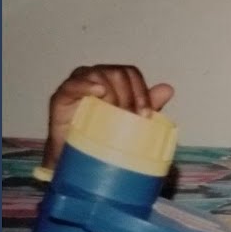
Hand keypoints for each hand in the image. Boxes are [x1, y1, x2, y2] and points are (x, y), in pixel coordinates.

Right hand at [42, 65, 174, 168]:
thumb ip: (147, 104)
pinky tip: (98, 91)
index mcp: (113, 80)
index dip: (141, 90)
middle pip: (118, 73)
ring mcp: (78, 84)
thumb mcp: (130, 122)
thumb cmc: (104, 136)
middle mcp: (96, 77)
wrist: (78, 158)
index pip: (131, 73)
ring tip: (115, 113)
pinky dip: (86, 85)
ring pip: (99, 75)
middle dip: (129, 96)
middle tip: (132, 118)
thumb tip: (168, 89)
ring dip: (112, 94)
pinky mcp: (62, 96)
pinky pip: (73, 84)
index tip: (146, 114)